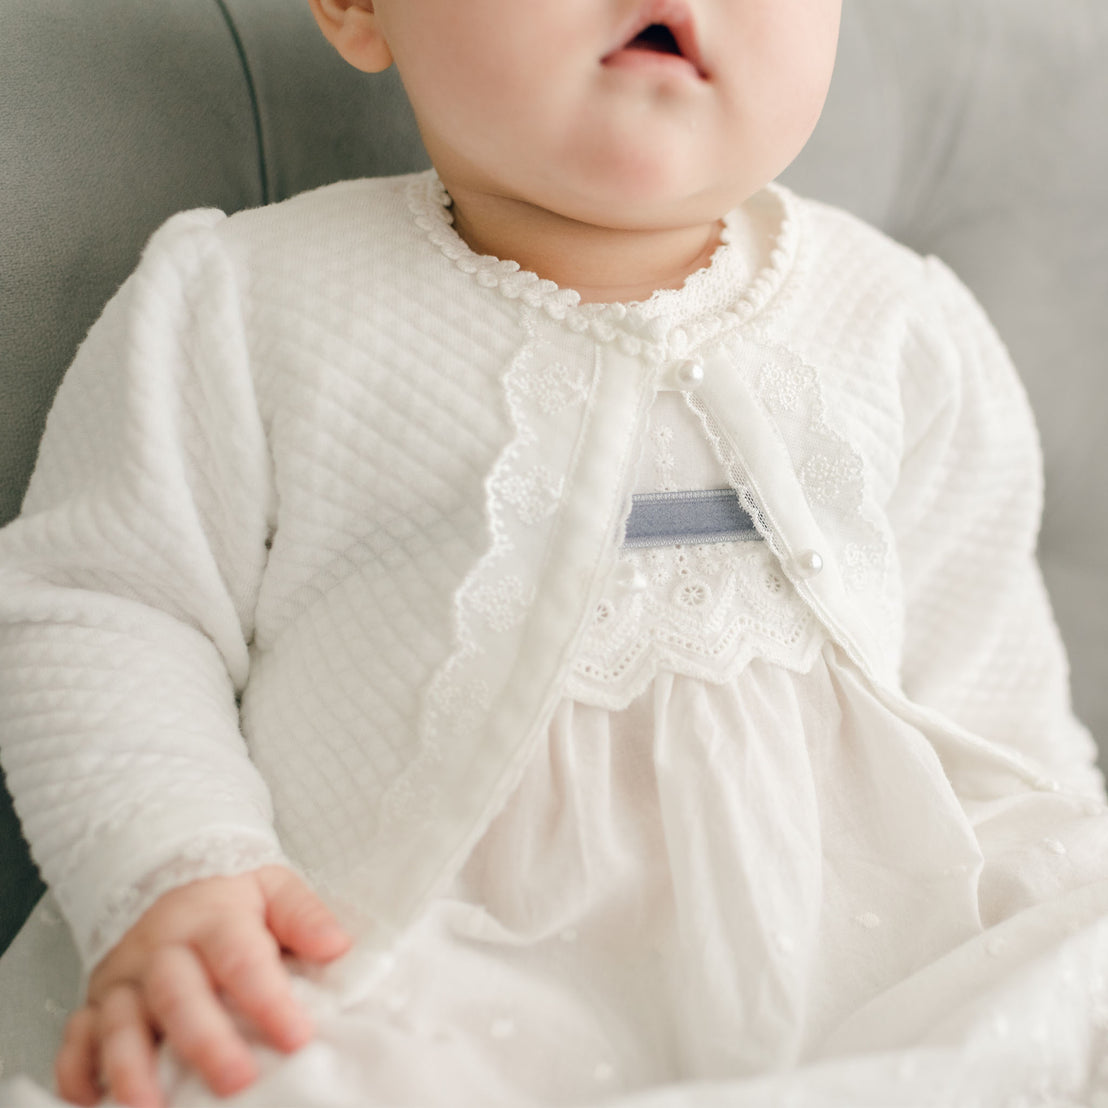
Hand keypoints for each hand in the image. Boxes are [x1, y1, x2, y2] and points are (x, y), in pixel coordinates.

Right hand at [54, 866, 351, 1107]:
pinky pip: (76, 1040)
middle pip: (178, 995)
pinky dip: (78, 1074)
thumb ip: (303, 915)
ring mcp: (123, 978)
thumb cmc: (229, 894)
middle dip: (205, 1042)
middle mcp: (161, 949)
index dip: (268, 999)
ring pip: (120, 1023)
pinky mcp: (95, 1003)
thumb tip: (336, 946)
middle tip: (237, 1082)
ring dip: (131, 1069)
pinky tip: (91, 1103)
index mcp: (212, 918)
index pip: (240, 958)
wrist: (168, 876)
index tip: (297, 1037)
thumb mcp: (273, 887)